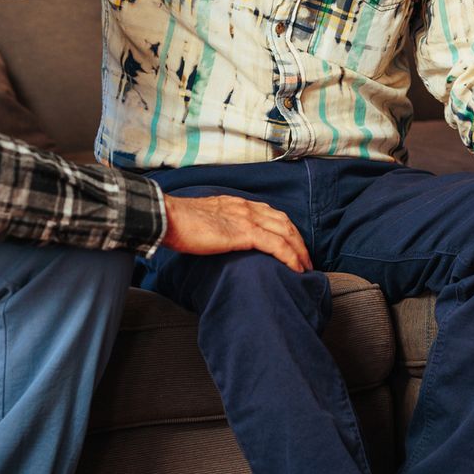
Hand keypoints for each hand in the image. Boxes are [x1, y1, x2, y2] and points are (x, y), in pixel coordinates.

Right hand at [162, 193, 312, 272]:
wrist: (167, 217)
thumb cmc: (178, 222)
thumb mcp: (204, 219)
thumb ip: (217, 225)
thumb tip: (219, 239)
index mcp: (237, 203)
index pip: (271, 213)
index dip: (286, 229)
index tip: (292, 244)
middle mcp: (246, 207)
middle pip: (284, 222)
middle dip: (299, 241)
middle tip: (305, 259)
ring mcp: (247, 219)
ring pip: (286, 233)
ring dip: (300, 251)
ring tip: (305, 267)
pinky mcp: (244, 233)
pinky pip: (277, 245)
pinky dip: (291, 257)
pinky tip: (296, 269)